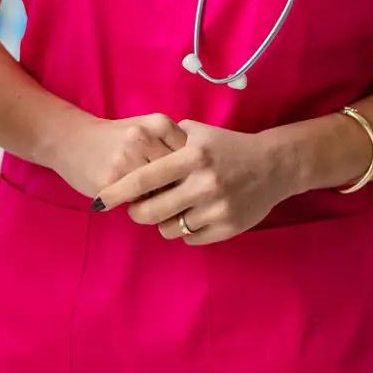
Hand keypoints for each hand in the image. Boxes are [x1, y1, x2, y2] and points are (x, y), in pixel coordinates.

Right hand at [49, 112, 188, 201]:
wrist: (71, 140)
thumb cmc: (115, 138)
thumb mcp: (146, 130)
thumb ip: (171, 146)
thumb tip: (199, 177)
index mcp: (158, 123)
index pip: (194, 157)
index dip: (192, 173)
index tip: (187, 180)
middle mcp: (145, 138)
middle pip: (181, 176)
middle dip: (181, 189)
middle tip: (176, 195)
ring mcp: (128, 160)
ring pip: (162, 192)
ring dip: (164, 201)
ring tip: (157, 198)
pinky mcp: (113, 181)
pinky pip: (141, 202)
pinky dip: (145, 206)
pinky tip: (139, 200)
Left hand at [94, 120, 308, 244]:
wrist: (274, 165)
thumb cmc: (229, 146)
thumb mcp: (198, 132)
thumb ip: (167, 139)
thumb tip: (135, 152)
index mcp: (192, 157)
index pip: (144, 178)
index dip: (117, 192)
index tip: (98, 201)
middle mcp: (203, 184)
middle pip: (152, 211)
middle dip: (136, 213)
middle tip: (136, 208)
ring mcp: (217, 209)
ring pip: (170, 229)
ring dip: (162, 222)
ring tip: (170, 210)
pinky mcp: (229, 227)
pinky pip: (191, 239)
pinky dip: (184, 231)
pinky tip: (190, 216)